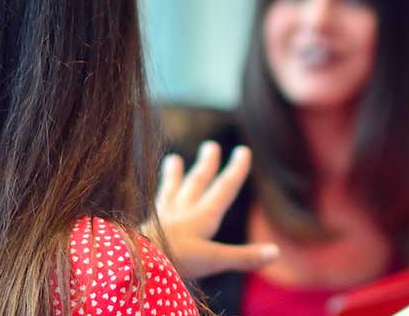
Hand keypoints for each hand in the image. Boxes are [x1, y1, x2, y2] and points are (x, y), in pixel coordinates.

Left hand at [146, 141, 279, 278]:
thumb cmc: (174, 261)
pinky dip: (153, 201)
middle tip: (211, 146)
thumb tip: (275, 252)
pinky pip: (151, 209)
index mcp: (202, 218)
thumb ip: (244, 257)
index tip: (243, 151)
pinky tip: (149, 198)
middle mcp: (182, 214)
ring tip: (173, 160)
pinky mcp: (142, 230)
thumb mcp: (214, 261)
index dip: (235, 171)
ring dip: (174, 176)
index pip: (223, 190)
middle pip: (196, 185)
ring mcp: (159, 220)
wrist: (133, 263)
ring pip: (170, 192)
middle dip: (206, 166)